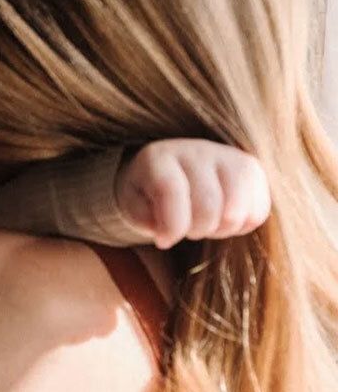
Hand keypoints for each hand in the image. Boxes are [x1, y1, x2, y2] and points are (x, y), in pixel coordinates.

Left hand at [116, 139, 270, 248]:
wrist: (170, 172)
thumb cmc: (147, 195)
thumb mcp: (133, 207)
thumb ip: (144, 219)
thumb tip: (168, 233)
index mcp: (159, 158)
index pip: (172, 190)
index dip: (171, 225)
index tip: (164, 241)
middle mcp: (195, 150)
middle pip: (208, 204)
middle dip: (196, 230)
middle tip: (187, 230)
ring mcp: (228, 156)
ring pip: (238, 207)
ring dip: (222, 229)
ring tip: (206, 226)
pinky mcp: (251, 167)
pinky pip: (259, 209)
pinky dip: (243, 225)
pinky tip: (225, 220)